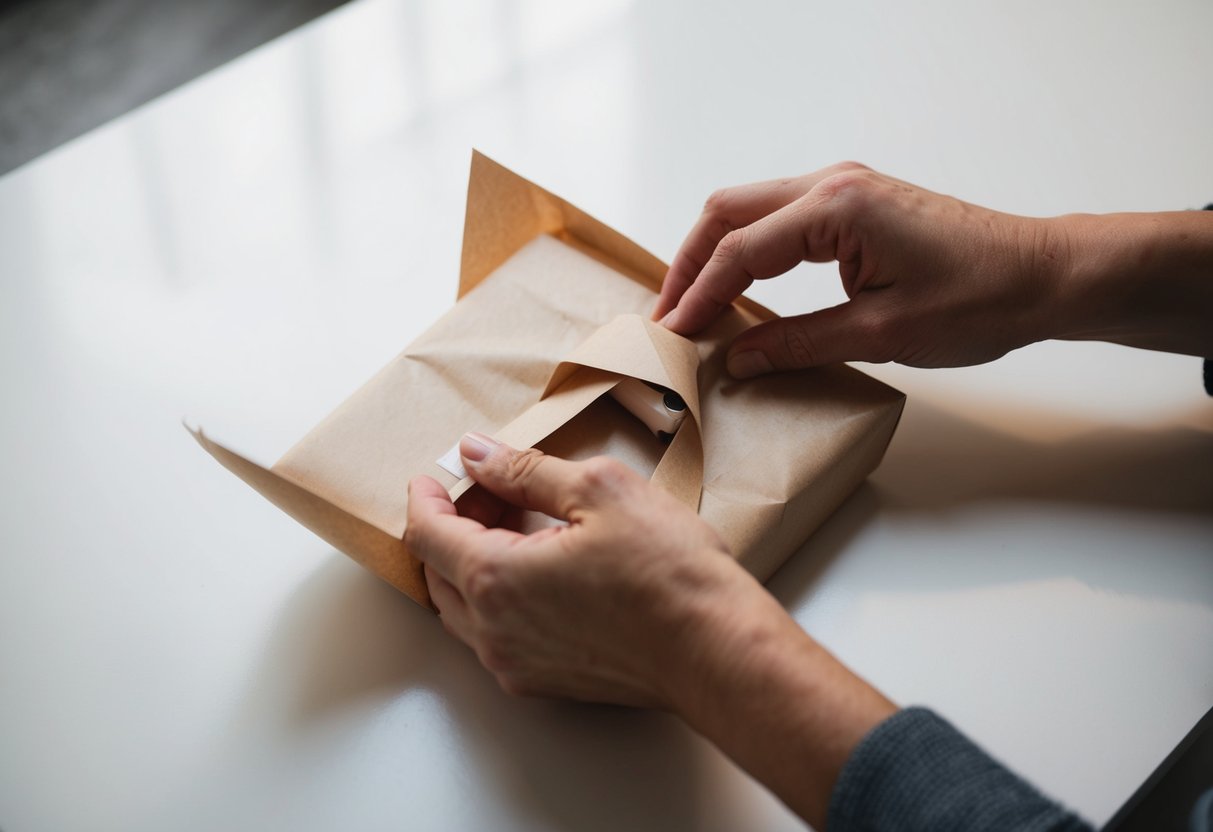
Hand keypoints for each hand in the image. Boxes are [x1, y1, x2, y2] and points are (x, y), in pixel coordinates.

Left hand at [407, 433, 896, 826]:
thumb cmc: (669, 574)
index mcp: (494, 579)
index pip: (426, 533)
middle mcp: (493, 631)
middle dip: (455, 525)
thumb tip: (477, 454)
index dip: (426, 495)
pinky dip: (501, 596)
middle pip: (438, 572)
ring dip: (476, 562)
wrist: (719, 652)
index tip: (435, 473)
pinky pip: (497, 635)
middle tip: (494, 491)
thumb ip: (524, 470)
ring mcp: (517, 664)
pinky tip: (545, 567)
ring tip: (524, 525)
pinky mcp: (546, 682)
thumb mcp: (598, 490)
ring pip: (464, 608)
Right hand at [653, 162, 1062, 373]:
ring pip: (750, 209)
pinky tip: (739, 287)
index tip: (672, 336)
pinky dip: (748, 250)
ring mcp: (846, 188)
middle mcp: (834, 184)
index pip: (740, 251)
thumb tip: (739, 359)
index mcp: (838, 208)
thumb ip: (800, 343)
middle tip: (667, 315)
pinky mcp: (857, 205)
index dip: (698, 297)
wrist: (1044, 275)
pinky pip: (781, 220)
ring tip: (691, 304)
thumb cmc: (981, 299)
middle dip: (689, 262)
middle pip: (729, 211)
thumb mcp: (882, 334)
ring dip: (715, 253)